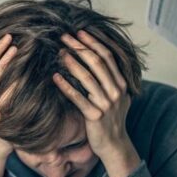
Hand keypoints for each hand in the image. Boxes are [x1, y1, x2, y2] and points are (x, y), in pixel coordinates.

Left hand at [53, 30, 140, 176]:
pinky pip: (77, 98)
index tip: (80, 32)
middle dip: (80, 47)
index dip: (93, 42)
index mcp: (121, 83)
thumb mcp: (117, 97)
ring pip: (87, 78)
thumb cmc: (110, 119)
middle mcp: (116, 91)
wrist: (114, 144)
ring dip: (72, 63)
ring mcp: (106, 104)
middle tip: (64, 37)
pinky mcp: (94, 116)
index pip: (108, 56)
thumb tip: (97, 59)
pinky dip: (66, 86)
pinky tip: (55, 77)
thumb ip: (111, 79)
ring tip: (59, 53)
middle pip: (97, 63)